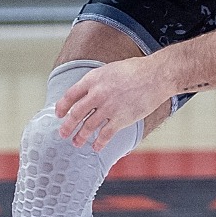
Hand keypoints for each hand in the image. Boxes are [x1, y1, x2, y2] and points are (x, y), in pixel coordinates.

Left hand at [54, 56, 171, 151]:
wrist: (157, 75)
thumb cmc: (136, 70)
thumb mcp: (109, 70)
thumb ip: (96, 82)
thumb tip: (86, 93)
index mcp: (93, 79)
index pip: (70, 95)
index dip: (61, 106)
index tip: (59, 114)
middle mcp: (98, 94)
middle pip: (76, 114)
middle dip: (67, 126)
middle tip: (63, 133)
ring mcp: (109, 108)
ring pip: (88, 127)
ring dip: (80, 137)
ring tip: (77, 142)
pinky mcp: (121, 119)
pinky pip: (105, 135)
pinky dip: (99, 143)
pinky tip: (96, 147)